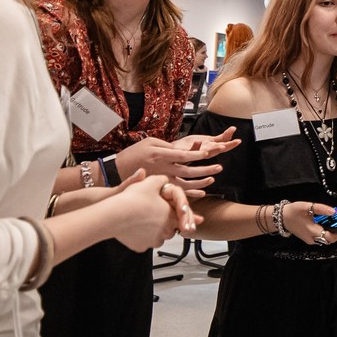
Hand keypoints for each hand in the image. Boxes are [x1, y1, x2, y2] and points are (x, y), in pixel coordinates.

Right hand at [110, 170, 200, 251]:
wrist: (114, 215)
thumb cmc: (133, 199)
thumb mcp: (150, 183)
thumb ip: (161, 180)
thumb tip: (164, 180)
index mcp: (172, 216)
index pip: (184, 217)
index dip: (189, 216)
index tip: (199, 220)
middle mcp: (165, 231)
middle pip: (171, 228)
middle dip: (167, 222)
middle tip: (158, 214)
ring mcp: (153, 241)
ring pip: (158, 236)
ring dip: (155, 230)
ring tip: (144, 219)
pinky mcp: (141, 247)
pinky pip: (145, 242)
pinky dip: (142, 236)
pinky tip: (135, 227)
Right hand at [115, 128, 240, 197]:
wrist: (117, 171)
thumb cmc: (133, 154)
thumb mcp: (149, 143)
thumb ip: (166, 146)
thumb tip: (181, 150)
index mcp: (160, 156)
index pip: (183, 156)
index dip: (197, 155)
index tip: (208, 153)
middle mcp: (163, 169)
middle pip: (188, 171)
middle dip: (205, 170)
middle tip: (219, 168)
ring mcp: (161, 181)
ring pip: (185, 185)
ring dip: (200, 183)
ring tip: (212, 179)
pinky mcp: (159, 190)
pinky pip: (177, 194)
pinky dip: (190, 194)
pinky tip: (201, 193)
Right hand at [290, 201, 336, 246]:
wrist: (280, 218)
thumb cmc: (293, 211)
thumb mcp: (306, 206)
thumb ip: (320, 209)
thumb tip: (333, 211)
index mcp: (312, 231)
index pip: (330, 237)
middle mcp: (312, 239)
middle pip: (329, 239)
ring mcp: (310, 239)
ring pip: (325, 239)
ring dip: (332, 232)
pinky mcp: (308, 238)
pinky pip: (320, 237)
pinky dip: (326, 231)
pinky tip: (328, 223)